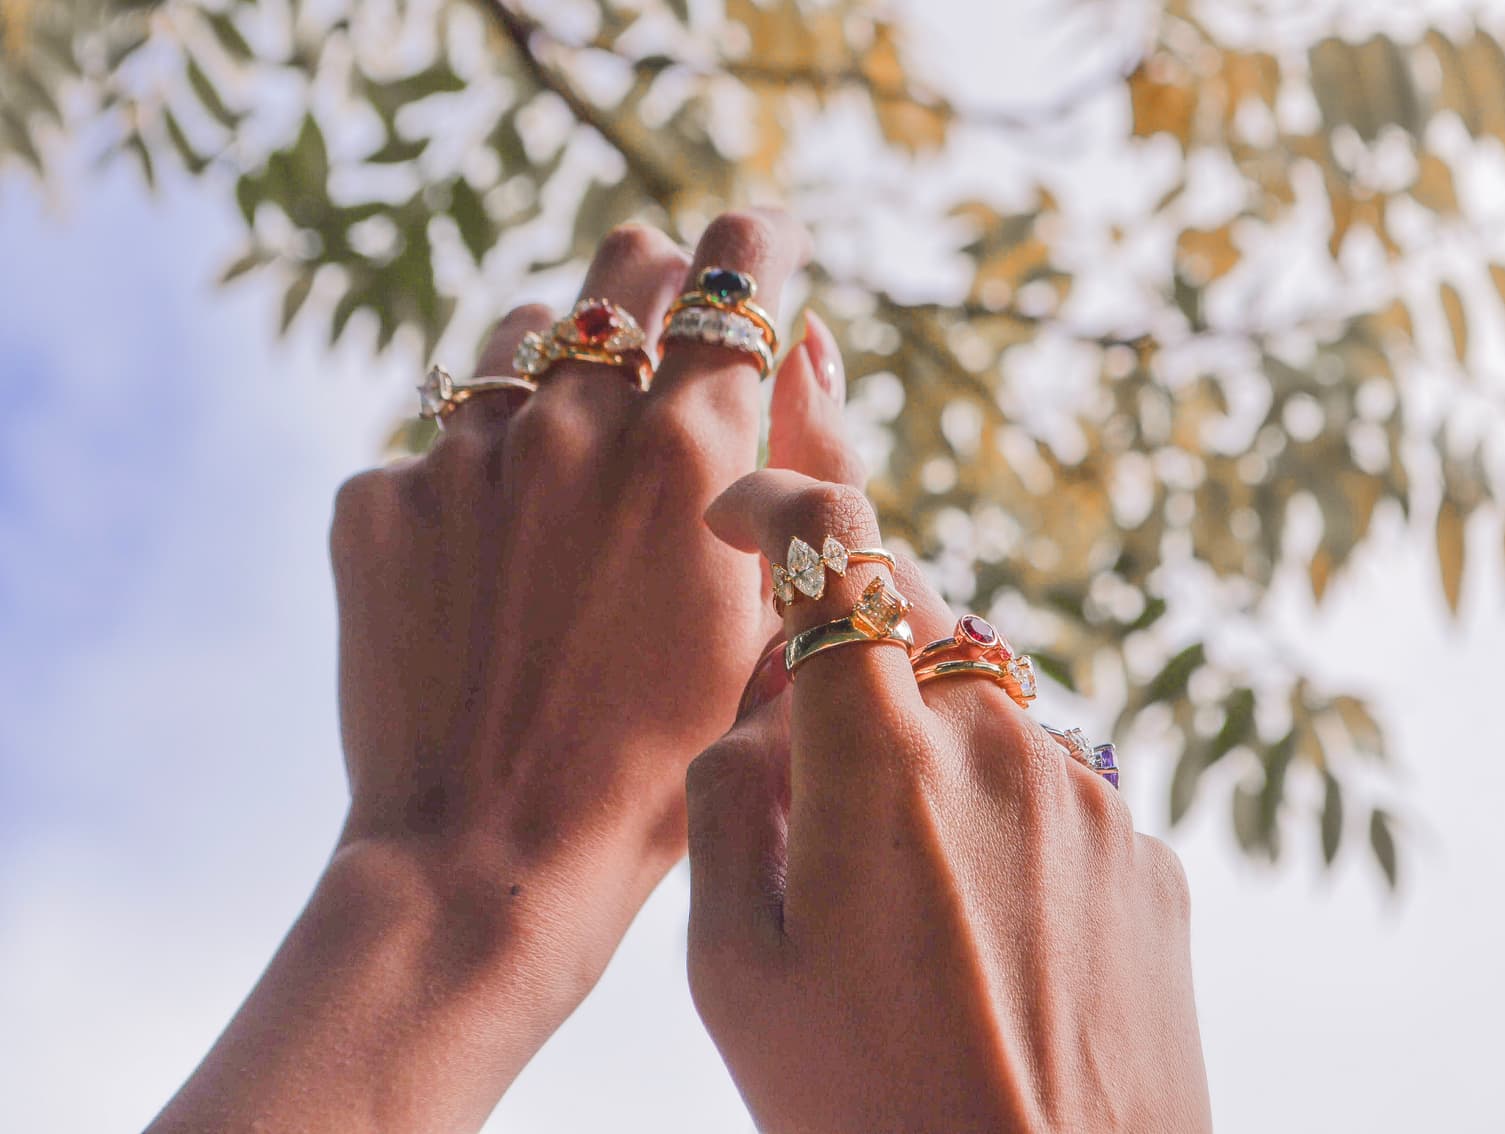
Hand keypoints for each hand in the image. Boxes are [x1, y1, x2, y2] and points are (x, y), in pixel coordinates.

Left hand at [149, 210, 812, 1132]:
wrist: (490, 858)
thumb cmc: (661, 759)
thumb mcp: (769, 621)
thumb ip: (792, 472)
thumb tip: (793, 344)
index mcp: (692, 450)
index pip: (737, 275)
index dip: (758, 246)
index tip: (763, 244)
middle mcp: (574, 424)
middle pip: (624, 265)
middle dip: (662, 279)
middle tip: (671, 327)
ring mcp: (461, 455)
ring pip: (523, 333)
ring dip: (563, 363)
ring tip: (574, 447)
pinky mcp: (376, 500)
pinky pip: (438, 437)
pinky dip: (476, 468)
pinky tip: (489, 556)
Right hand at [685, 369, 1212, 1131]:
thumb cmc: (867, 1111)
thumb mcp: (734, 973)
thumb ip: (725, 805)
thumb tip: (766, 719)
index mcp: (882, 764)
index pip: (834, 546)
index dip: (779, 500)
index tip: (740, 519)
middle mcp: (1003, 747)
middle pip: (918, 609)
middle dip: (849, 634)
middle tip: (805, 748)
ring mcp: (1092, 797)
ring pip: (985, 705)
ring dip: (927, 744)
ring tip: (899, 894)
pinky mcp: (1148, 855)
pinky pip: (1053, 786)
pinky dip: (999, 815)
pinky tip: (980, 932)